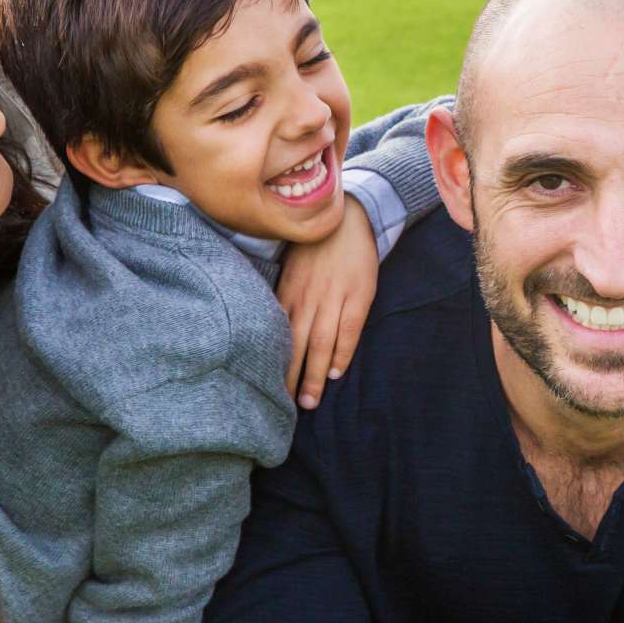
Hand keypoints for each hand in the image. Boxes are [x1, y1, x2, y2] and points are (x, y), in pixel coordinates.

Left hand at [274, 195, 378, 409]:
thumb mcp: (291, 267)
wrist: (349, 216)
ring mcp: (334, 296)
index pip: (277, 334)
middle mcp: (308, 296)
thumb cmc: (316, 245)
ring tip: (310, 400)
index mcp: (289, 290)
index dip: (273, 362)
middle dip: (290, 377)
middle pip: (297, 344)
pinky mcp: (359, 295)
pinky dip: (343, 353)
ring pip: (321, 343)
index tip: (265, 387)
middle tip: (286, 406)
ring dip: (315, 375)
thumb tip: (270, 326)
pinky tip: (337, 374)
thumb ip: (283, 295)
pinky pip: (349, 330)